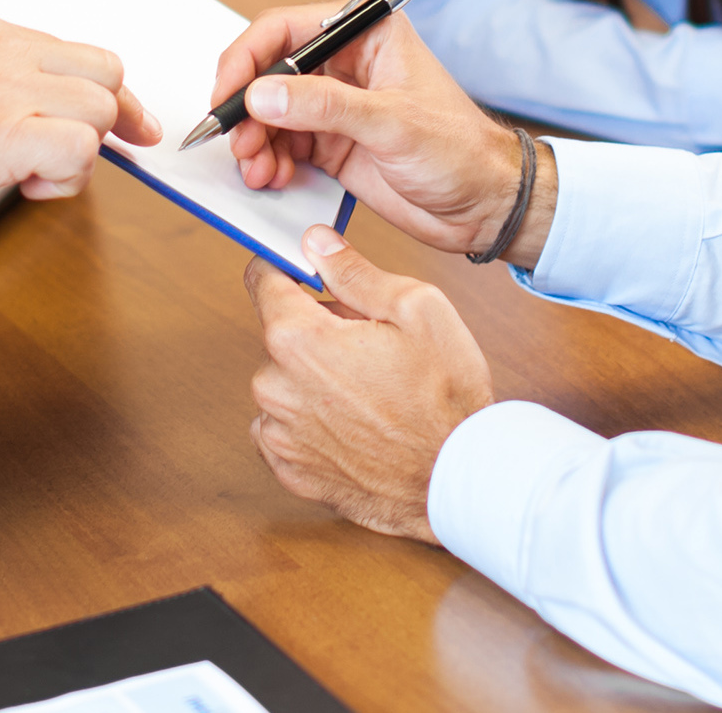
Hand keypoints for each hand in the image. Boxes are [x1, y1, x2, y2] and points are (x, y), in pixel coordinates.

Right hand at [0, 0, 161, 267]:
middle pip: (101, 66)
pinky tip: (32, 188)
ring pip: (101, 106)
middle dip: (112, 112)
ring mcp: (5, 87)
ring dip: (83, 148)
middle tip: (117, 146)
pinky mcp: (9, 135)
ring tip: (38, 173)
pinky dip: (70, 178)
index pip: (56, 43)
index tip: (104, 112)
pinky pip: (81, 149)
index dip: (81, 85)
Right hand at [213, 6, 534, 262]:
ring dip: (254, 142)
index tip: (225, 96)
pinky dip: (268, 162)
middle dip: (245, 109)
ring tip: (256, 171)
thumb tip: (262, 93)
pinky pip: (281, 146)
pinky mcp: (331, 144)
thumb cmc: (461, 152)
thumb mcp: (392, 123)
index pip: (284, 31)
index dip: (245, 60)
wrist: (486, 205)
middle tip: (236, 144)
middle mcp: (345, 64)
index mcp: (365, 34)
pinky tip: (271, 179)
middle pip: (268, 73)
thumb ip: (324, 106)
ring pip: (269, 114)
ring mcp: (336, 106)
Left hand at [245, 226, 494, 542]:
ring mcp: (279, 433)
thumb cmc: (445, 397)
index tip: (307, 273)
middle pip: (282, 335)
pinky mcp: (290, 469)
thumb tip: (317, 243)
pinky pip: (287, 429)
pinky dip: (314, 422)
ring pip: (285, 383)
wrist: (458, 478)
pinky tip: (357, 425)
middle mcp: (275, 386)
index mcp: (298, 339)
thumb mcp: (417, 309)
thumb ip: (354, 272)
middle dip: (318, 332)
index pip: (263, 280)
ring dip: (315, 380)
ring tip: (370, 392)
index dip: (289, 270)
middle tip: (371, 346)